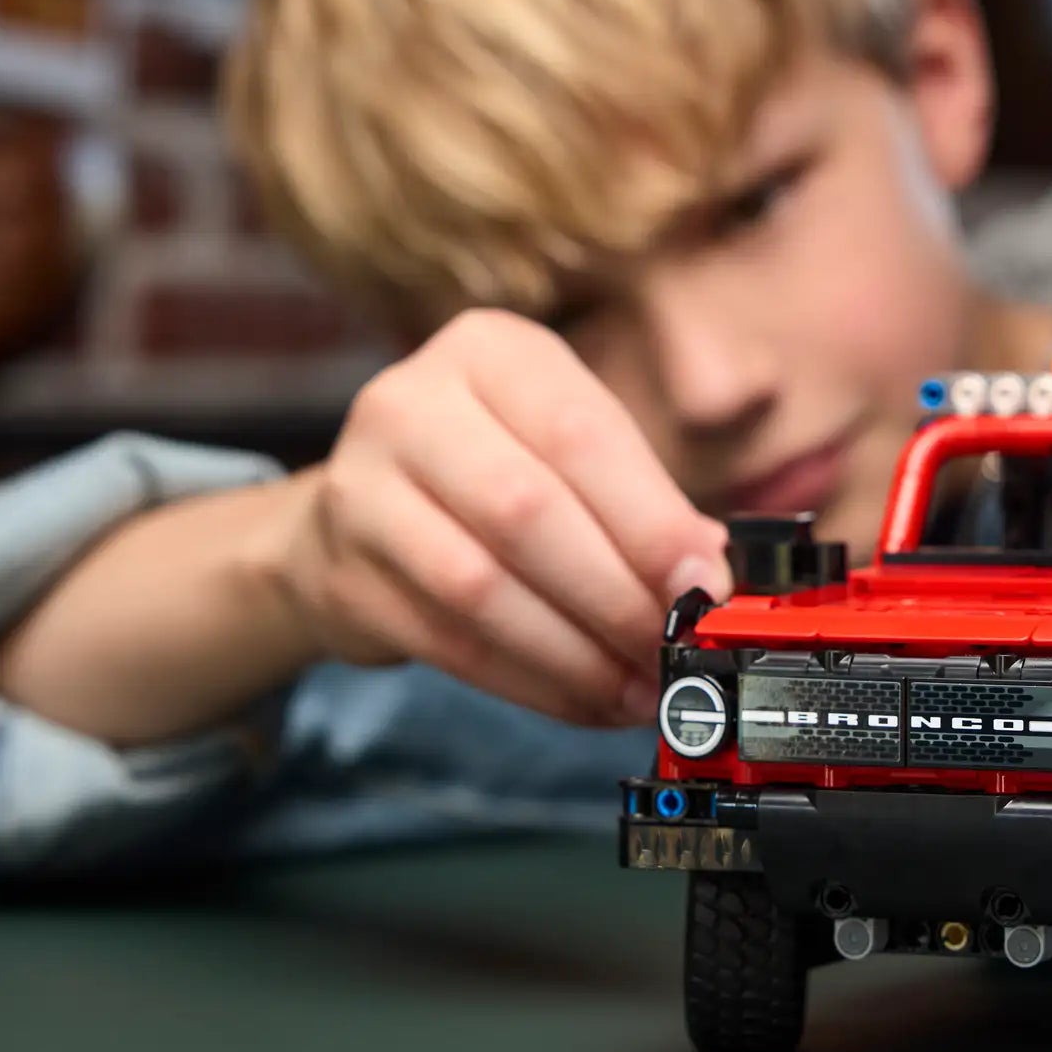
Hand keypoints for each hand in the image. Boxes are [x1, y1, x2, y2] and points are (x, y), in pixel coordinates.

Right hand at [262, 309, 732, 726]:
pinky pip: (449, 642)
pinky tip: (583, 700)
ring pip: (481, 586)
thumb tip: (708, 574)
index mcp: (486, 351)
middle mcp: (410, 405)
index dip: (649, 519)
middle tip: (671, 646)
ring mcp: (361, 490)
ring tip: (634, 688)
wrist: (356, 519)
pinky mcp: (343, 576)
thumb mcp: (565, 453)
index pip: (578, 434)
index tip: (705, 582)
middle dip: (614, 593)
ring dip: (574, 653)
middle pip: (525, 510)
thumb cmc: (491, 475)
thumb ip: (638, 502)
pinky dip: (530, 682)